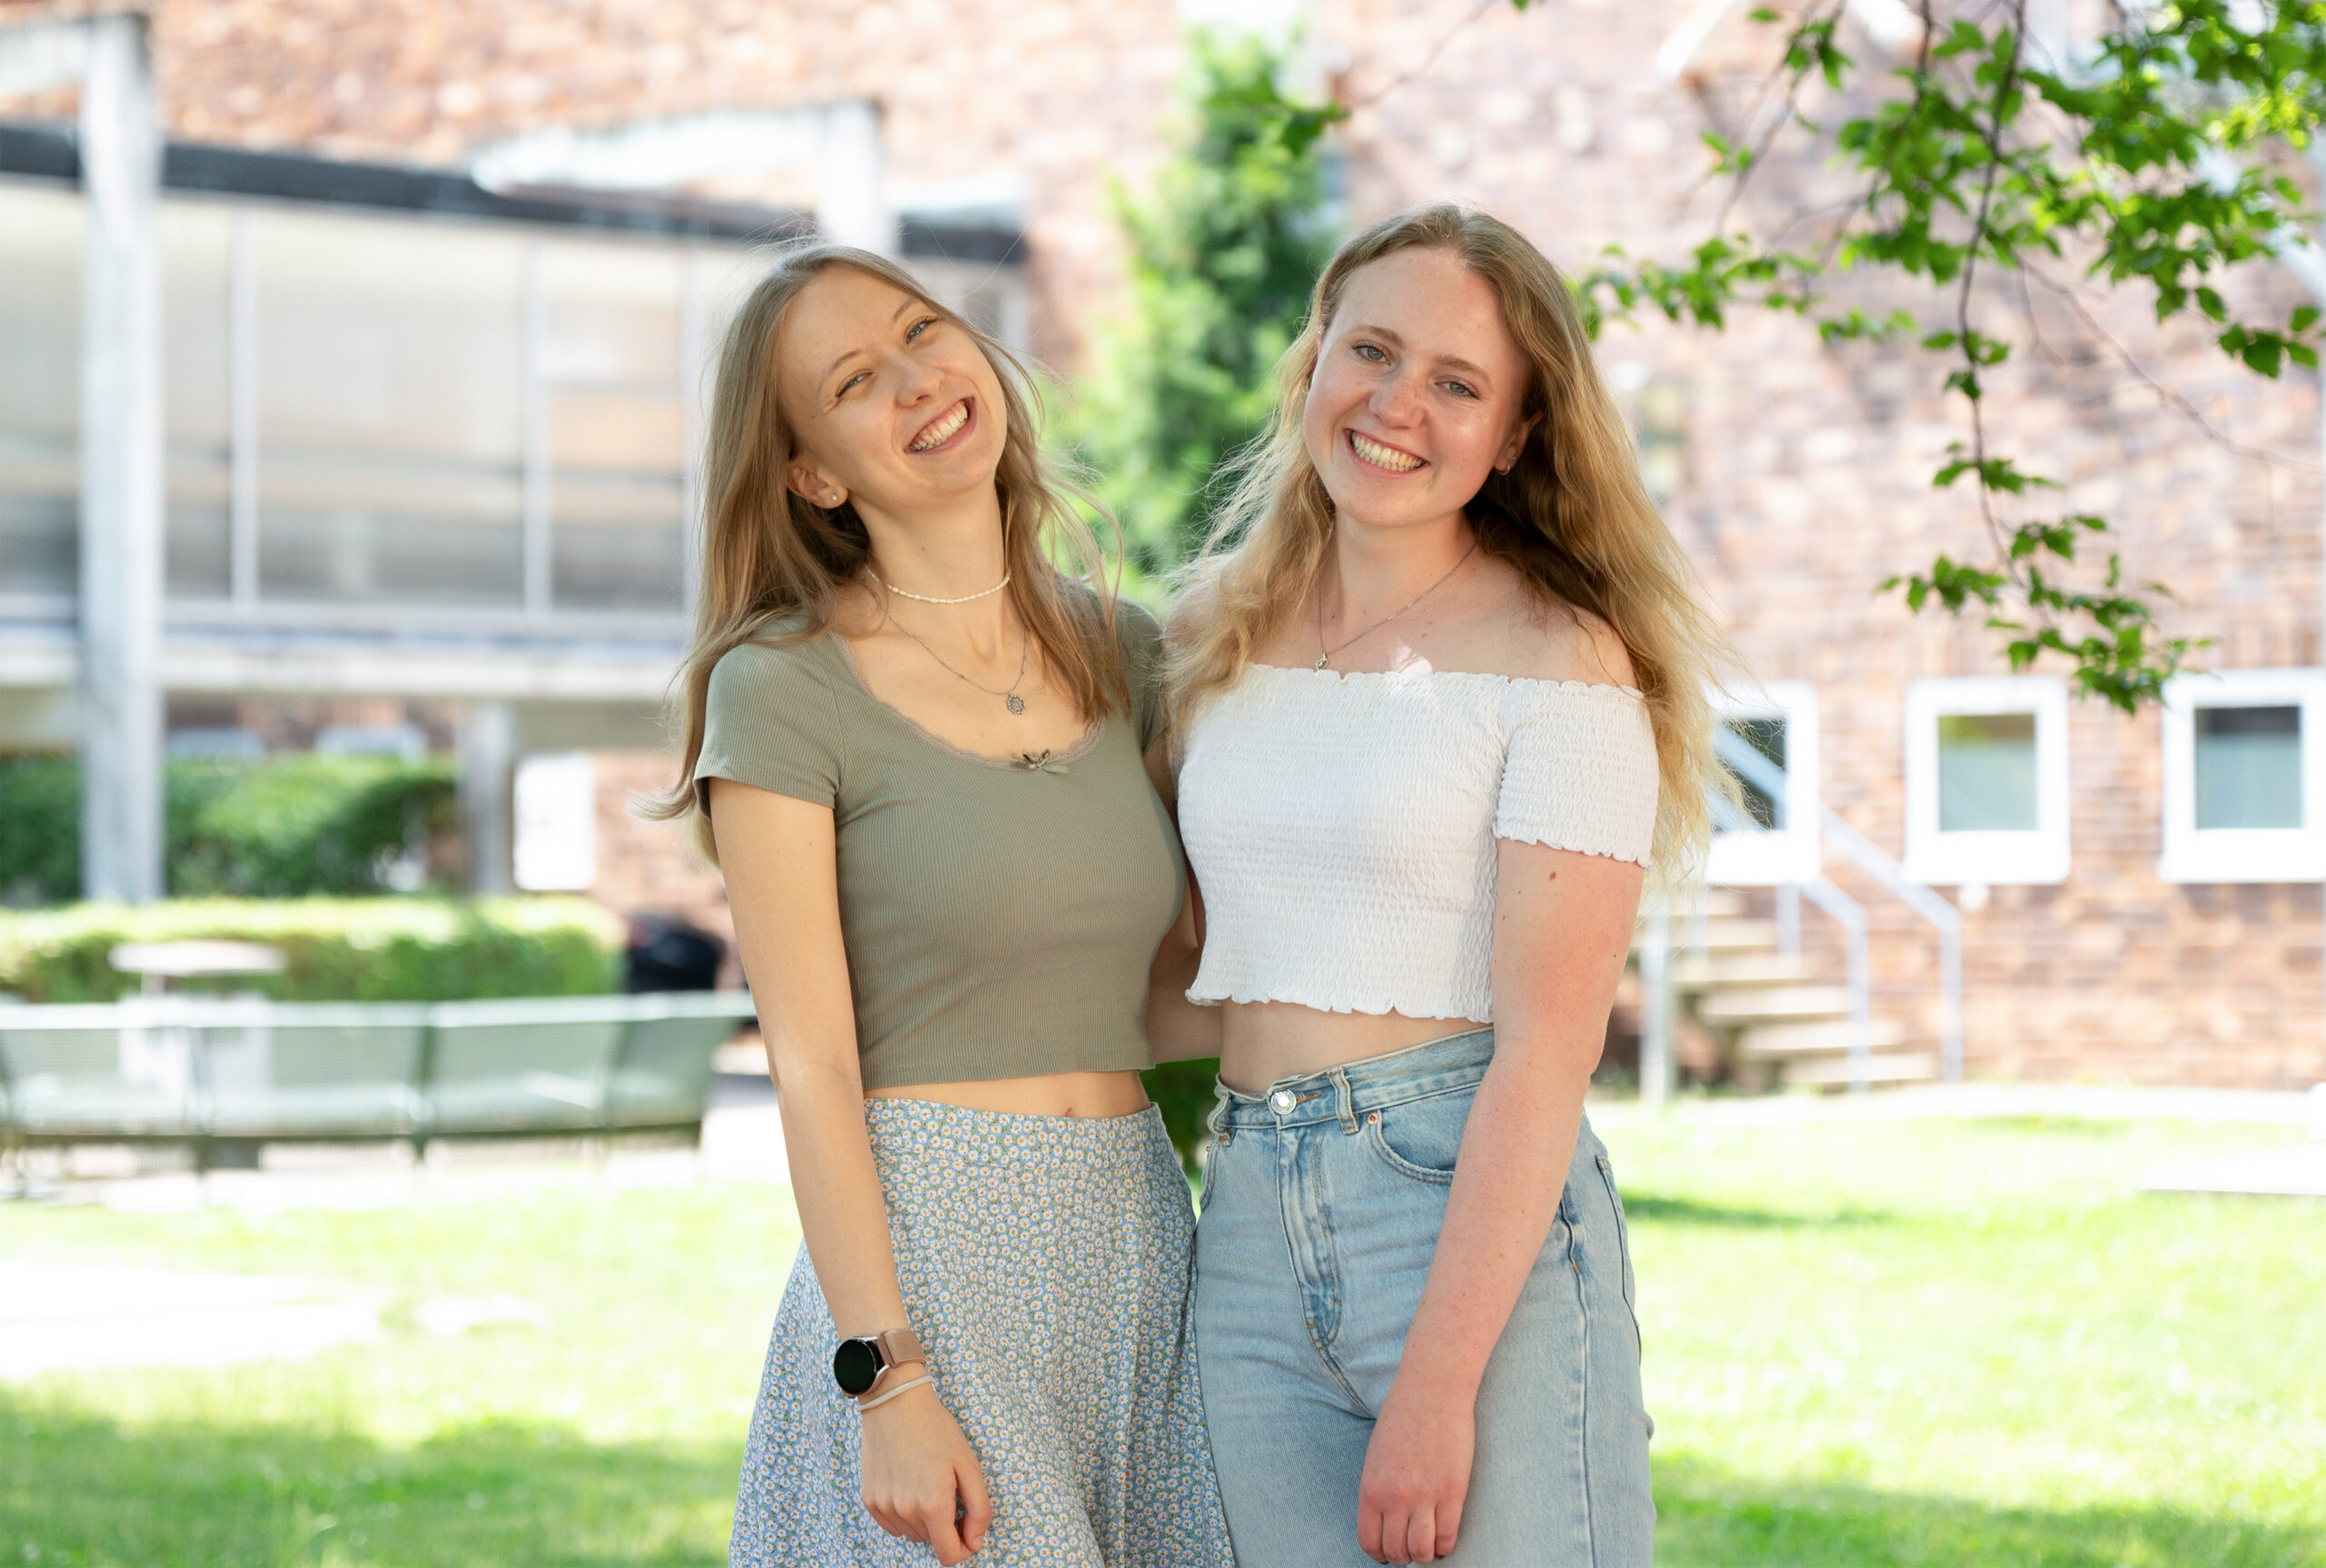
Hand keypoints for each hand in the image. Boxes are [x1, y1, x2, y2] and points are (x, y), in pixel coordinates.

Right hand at [859, 1382, 991, 1564]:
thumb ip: (979, 1510)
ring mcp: (884, 1507)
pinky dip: (904, 1513)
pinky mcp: (869, 1500)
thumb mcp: (969, 1465)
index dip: (964, 1547)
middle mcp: (905, 1511)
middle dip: (944, 1524)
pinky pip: (893, 1524)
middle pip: (931, 1541)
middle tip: (946, 1488)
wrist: (896, 1403)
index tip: (967, 1528)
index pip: (949, 1555)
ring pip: (912, 1533)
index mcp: (933, 1505)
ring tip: (925, 1481)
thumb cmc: (937, 1430)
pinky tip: (907, 1483)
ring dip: (923, 1519)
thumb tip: (976, 1543)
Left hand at [1357, 1374, 1475, 1564]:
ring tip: (1430, 1545)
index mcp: (1370, 1488)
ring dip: (1425, 1555)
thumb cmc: (1403, 1416)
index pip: (1369, 1541)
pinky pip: (1448, 1538)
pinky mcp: (1452, 1493)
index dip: (1380, 1554)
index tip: (1389, 1553)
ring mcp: (1424, 1497)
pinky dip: (1446, 1546)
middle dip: (1403, 1556)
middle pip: (1396, 1551)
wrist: (1432, 1390)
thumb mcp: (1376, 1456)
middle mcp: (1394, 1498)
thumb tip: (1385, 1520)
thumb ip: (1378, 1490)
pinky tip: (1445, 1538)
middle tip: (1411, 1548)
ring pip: (1422, 1551)